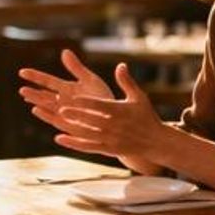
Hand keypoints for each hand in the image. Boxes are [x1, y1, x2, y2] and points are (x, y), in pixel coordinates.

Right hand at [18, 49, 112, 119]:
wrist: (116, 117)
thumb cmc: (103, 97)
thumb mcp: (90, 79)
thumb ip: (76, 68)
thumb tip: (64, 51)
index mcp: (67, 88)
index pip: (47, 81)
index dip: (35, 76)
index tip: (22, 72)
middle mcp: (63, 101)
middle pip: (45, 96)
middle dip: (33, 93)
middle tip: (21, 89)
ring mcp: (66, 113)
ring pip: (48, 107)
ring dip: (37, 103)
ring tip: (26, 97)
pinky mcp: (71, 124)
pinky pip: (56, 120)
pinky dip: (46, 115)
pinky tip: (37, 110)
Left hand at [37, 63, 163, 162]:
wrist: (156, 142)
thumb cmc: (146, 116)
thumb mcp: (138, 96)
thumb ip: (126, 81)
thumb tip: (121, 65)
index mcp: (120, 111)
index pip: (100, 106)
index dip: (87, 102)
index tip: (73, 97)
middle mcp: (114, 126)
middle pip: (92, 120)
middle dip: (76, 115)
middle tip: (60, 109)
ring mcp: (111, 139)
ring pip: (87, 134)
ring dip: (71, 128)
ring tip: (57, 121)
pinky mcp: (108, 150)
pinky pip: (88, 147)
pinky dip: (74, 143)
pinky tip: (59, 138)